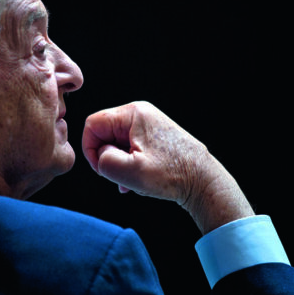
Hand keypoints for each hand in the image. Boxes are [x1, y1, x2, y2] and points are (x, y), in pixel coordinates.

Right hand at [82, 101, 253, 233]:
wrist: (203, 181)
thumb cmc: (172, 175)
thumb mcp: (130, 171)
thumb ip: (104, 160)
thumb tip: (100, 155)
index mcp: (133, 113)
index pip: (92, 124)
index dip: (90, 149)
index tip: (102, 169)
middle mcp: (141, 113)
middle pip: (104, 133)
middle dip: (108, 157)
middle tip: (121, 177)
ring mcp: (149, 124)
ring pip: (117, 142)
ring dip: (119, 164)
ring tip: (133, 181)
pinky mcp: (154, 136)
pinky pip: (130, 147)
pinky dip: (130, 164)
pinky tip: (139, 180)